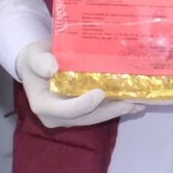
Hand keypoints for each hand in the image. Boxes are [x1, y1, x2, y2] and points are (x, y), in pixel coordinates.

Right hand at [16, 40, 140, 128]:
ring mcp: (69, 117)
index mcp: (43, 105)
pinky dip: (115, 107)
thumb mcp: (34, 55)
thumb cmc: (36, 59)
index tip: (100, 93)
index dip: (83, 105)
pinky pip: (98, 112)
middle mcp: (56, 116)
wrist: (39, 64)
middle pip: (85, 117)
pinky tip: (134, 103)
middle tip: (130, 102)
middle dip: (109, 111)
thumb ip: (40, 61)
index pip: (64, 110)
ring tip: (138, 103)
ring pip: (95, 117)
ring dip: (116, 111)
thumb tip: (51, 68)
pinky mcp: (80, 113)